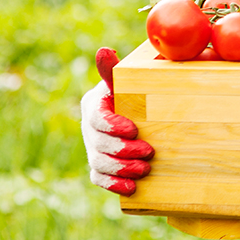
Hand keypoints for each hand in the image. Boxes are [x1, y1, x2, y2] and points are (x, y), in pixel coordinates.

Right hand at [81, 47, 153, 195]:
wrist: (144, 112)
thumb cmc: (137, 92)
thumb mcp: (128, 80)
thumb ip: (115, 70)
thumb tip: (104, 51)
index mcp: (94, 104)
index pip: (96, 118)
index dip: (113, 125)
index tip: (134, 129)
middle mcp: (89, 128)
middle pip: (98, 144)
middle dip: (123, 150)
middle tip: (149, 152)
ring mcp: (92, 147)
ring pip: (99, 163)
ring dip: (122, 169)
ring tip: (144, 169)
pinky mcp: (99, 165)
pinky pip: (99, 178)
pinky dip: (114, 185)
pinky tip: (131, 188)